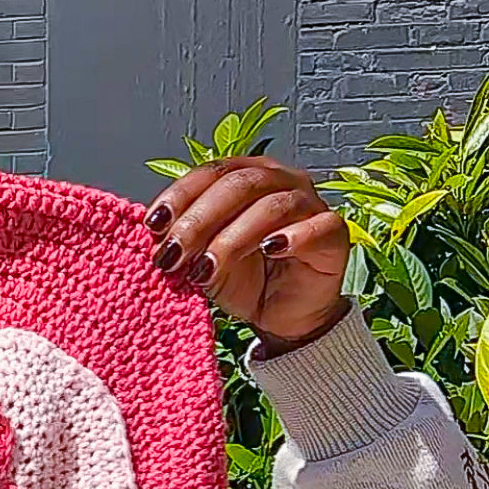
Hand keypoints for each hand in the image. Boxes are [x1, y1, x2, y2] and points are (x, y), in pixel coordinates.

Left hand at [144, 157, 350, 353]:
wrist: (281, 316)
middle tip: (171, 254)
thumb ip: (183, 242)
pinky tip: (269, 250)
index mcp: (245, 176)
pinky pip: (316, 227)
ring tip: (205, 270)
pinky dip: (291, 237)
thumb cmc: (245, 279)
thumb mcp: (203, 261)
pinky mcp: (334, 233)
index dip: (180, 196)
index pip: (211, 172)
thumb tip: (153, 236)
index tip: (153, 225)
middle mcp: (280, 181)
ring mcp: (310, 204)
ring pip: (271, 207)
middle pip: (238, 185)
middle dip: (198, 221)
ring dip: (232, 238)